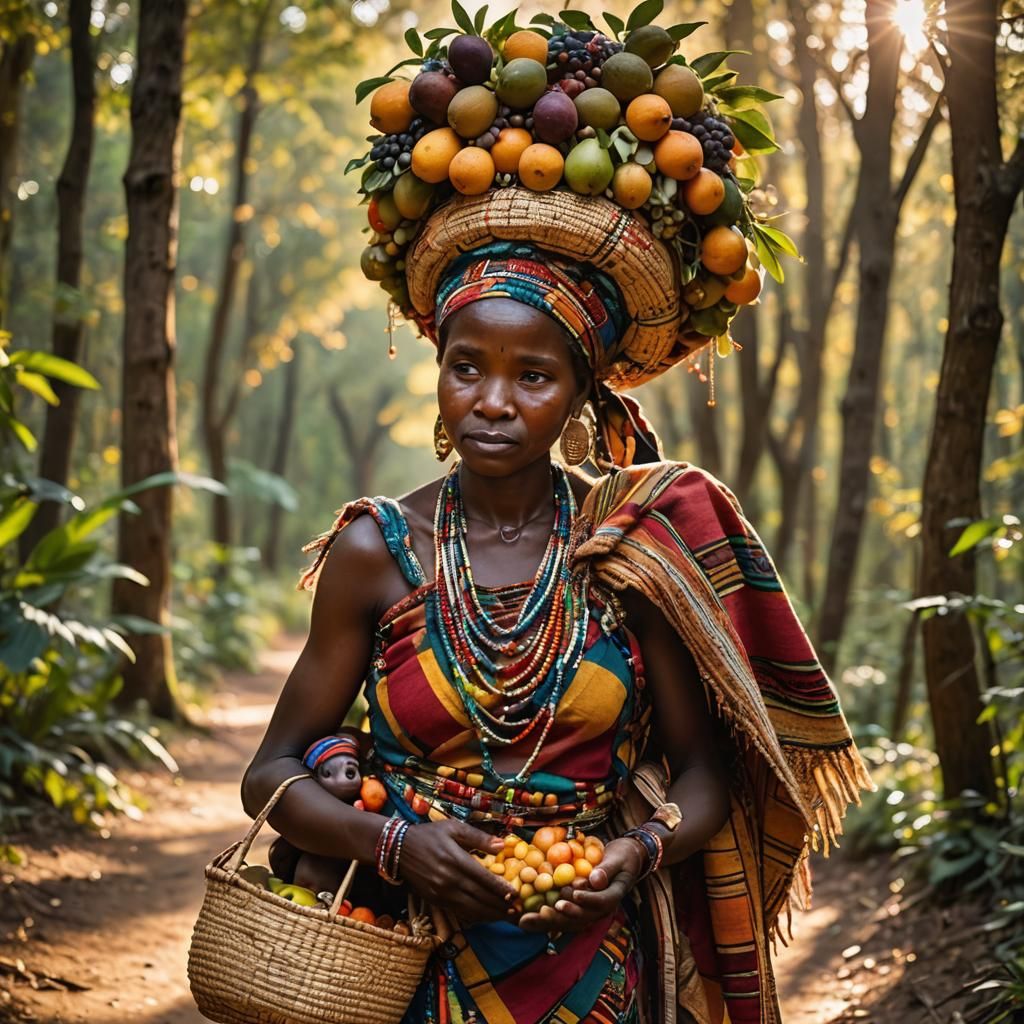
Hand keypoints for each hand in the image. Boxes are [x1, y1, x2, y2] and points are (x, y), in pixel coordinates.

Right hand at [397, 819, 517, 926]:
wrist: (399, 849)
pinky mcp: (435, 901)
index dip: (501, 889)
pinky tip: (486, 916)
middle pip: (480, 897)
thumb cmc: (430, 835)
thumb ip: (478, 837)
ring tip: (506, 916)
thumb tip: (502, 844)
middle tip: (517, 910)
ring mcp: (441, 893)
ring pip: (471, 909)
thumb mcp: (454, 828)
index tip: (515, 895)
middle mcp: (449, 880)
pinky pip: (459, 912)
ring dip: (490, 914)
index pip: (483, 879)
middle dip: (500, 905)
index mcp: (455, 860)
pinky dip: (475, 916)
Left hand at [517, 837, 644, 934]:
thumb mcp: (618, 858)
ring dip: (547, 923)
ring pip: (568, 922)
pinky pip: (562, 917)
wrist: (624, 861)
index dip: (587, 899)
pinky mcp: (578, 909)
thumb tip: (595, 879)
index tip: (573, 893)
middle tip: (543, 912)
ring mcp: (589, 912)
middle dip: (561, 916)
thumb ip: (607, 869)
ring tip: (526, 921)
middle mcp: (601, 909)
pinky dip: (545, 920)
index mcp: (613, 897)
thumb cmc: (622, 857)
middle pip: (581, 918)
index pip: (600, 902)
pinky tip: (526, 921)